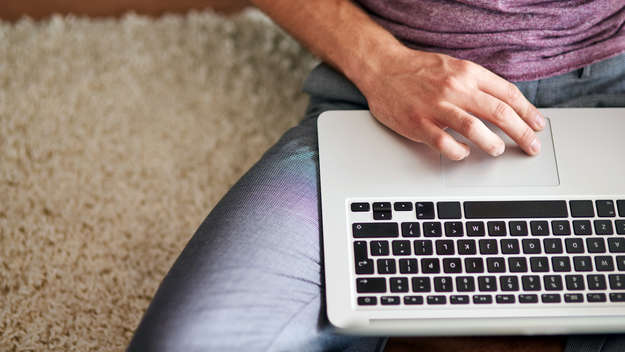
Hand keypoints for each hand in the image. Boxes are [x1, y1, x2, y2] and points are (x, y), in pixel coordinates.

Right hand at [356, 49, 544, 159]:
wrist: (381, 68)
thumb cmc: (417, 70)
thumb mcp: (453, 67)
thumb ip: (477, 84)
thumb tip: (503, 105)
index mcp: (467, 72)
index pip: (507, 94)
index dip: (528, 112)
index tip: (538, 125)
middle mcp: (455, 88)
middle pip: (499, 113)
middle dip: (522, 133)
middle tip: (531, 147)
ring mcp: (436, 107)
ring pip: (475, 129)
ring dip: (492, 144)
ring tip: (497, 150)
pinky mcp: (418, 123)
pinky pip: (445, 144)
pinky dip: (459, 152)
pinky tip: (463, 152)